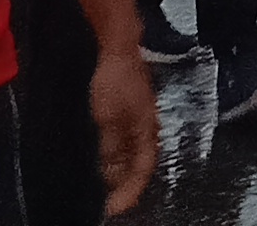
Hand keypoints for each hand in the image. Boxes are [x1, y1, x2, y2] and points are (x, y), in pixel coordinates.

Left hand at [90, 40, 156, 210]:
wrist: (120, 46)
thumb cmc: (117, 77)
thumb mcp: (108, 118)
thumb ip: (111, 148)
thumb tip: (111, 173)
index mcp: (147, 131)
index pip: (142, 171)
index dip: (130, 193)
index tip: (115, 209)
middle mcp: (148, 127)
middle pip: (141, 166)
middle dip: (128, 187)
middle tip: (112, 204)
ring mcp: (142, 118)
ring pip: (135, 155)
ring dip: (123, 174)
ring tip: (108, 189)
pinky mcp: (133, 110)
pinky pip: (129, 142)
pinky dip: (119, 157)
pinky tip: (107, 160)